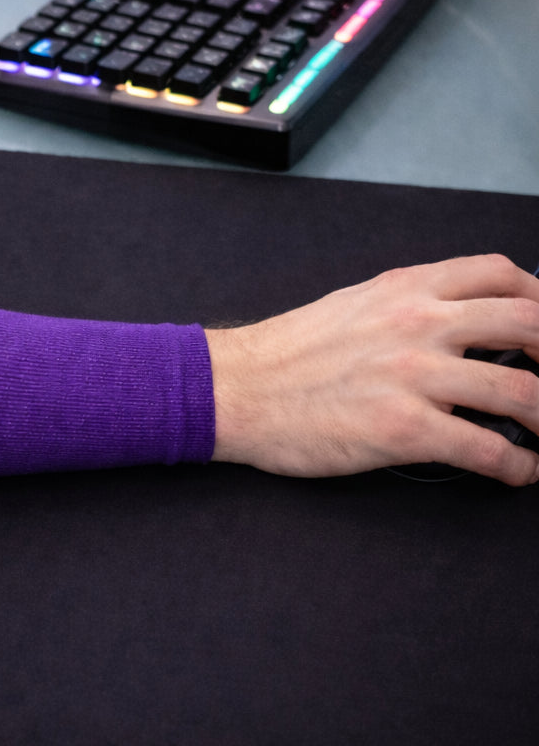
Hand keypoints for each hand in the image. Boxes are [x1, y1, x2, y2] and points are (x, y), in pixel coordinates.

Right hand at [207, 255, 538, 485]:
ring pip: (522, 393)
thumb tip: (459, 320)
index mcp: (404, 288)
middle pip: (528, 324)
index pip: (499, 274)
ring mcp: (411, 376)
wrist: (236, 387)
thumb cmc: (288, 351)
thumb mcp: (353, 305)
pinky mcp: (402, 429)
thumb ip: (408, 304)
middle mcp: (416, 323)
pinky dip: (518, 467)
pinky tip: (518, 472)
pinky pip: (487, 450)